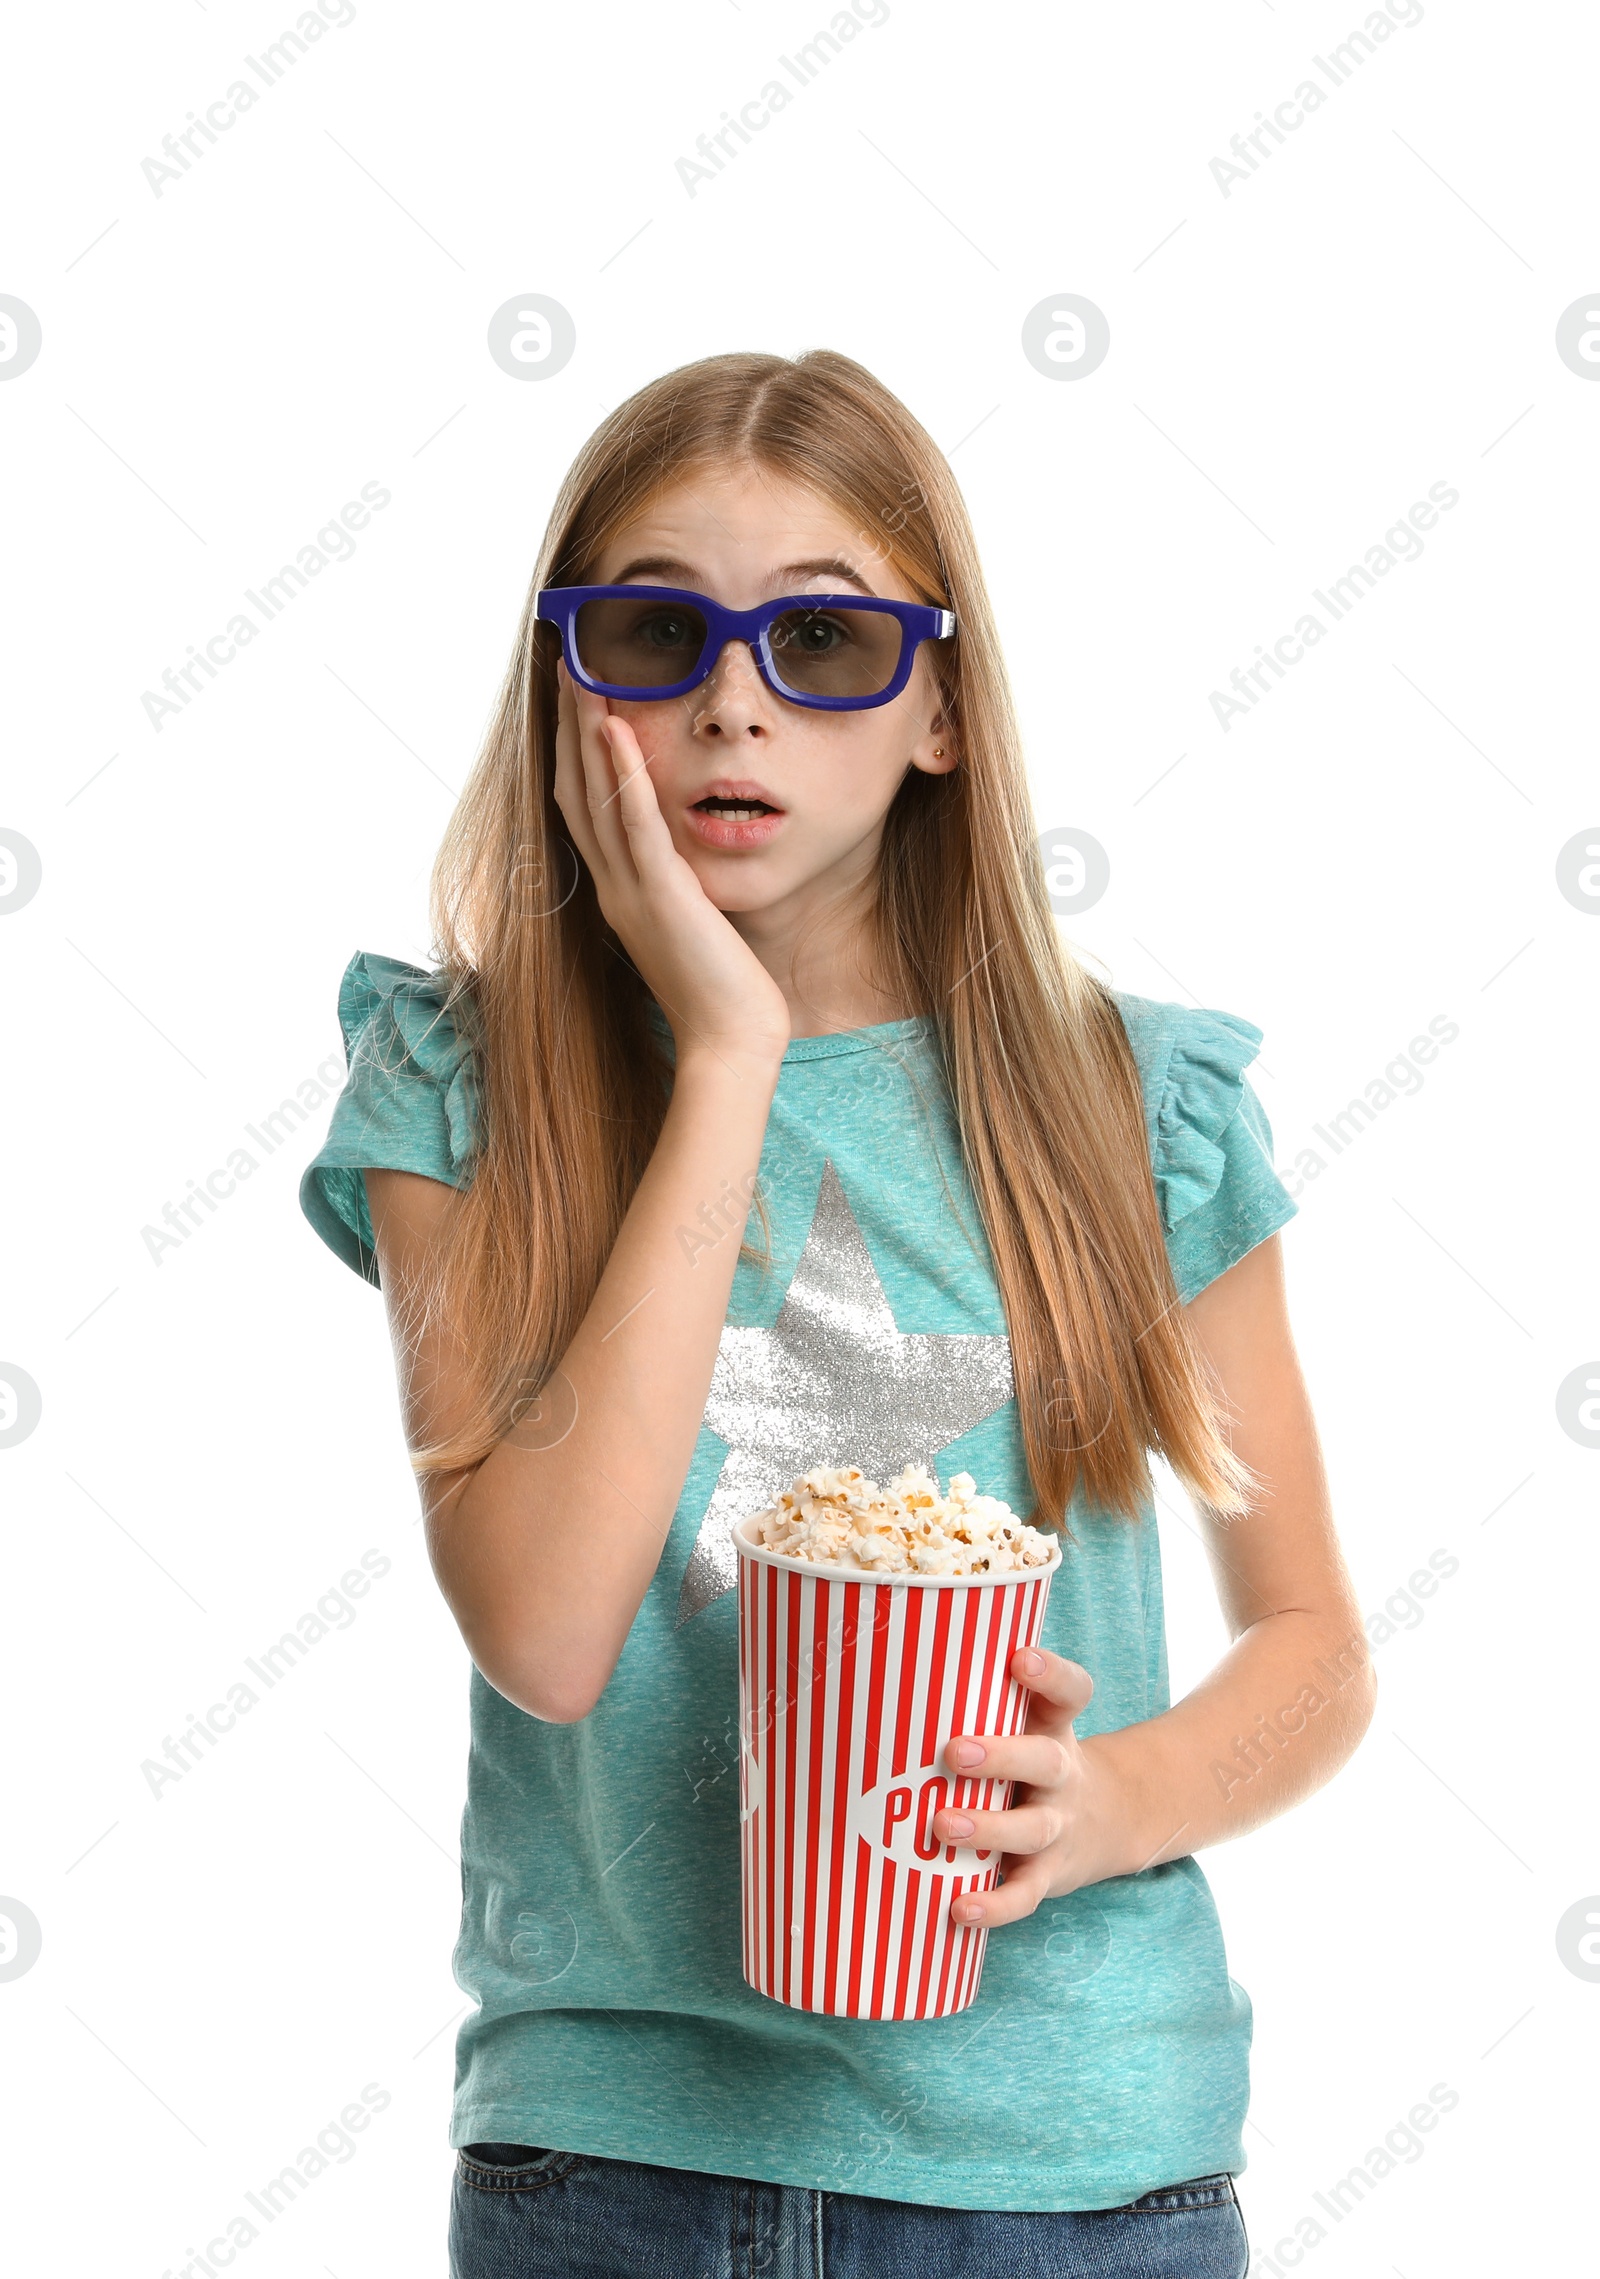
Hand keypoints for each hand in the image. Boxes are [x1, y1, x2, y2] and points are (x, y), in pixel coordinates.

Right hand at [550, 661, 790, 1068]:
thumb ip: (680, 887)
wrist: (729, 1045)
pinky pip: (635, 825)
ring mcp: (630, 891)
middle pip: (574, 789)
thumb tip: (684, 857)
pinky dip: (622, 774)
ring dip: (585, 731)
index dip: (574, 749)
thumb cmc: (724, 992)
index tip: (575, 697)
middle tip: (564, 663)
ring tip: (580, 674)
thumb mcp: (696, 924)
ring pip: (594, 796)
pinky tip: (616, 728)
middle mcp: (612, 886)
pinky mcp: (662, 897)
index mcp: (619, 891)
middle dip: (568, 724)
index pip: (584, 807)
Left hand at [931, 1648, 1140, 1926]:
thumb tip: (893, 1665)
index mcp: (1054, 1728)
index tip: (1019, 1657)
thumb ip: (983, 1700)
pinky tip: (960, 1908)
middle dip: (1001, 1757)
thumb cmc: (1033, 1762)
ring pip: (1031, 1829)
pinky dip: (995, 1906)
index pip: (1071, 1692)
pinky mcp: (1048, 1874)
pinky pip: (1025, 1893)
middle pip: (1044, 1761)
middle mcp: (1061, 1776)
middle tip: (955, 1752)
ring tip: (942, 1826)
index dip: (1051, 1674)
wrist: (1104, 1824)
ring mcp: (1057, 1827)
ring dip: (988, 1828)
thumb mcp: (1030, 1724)